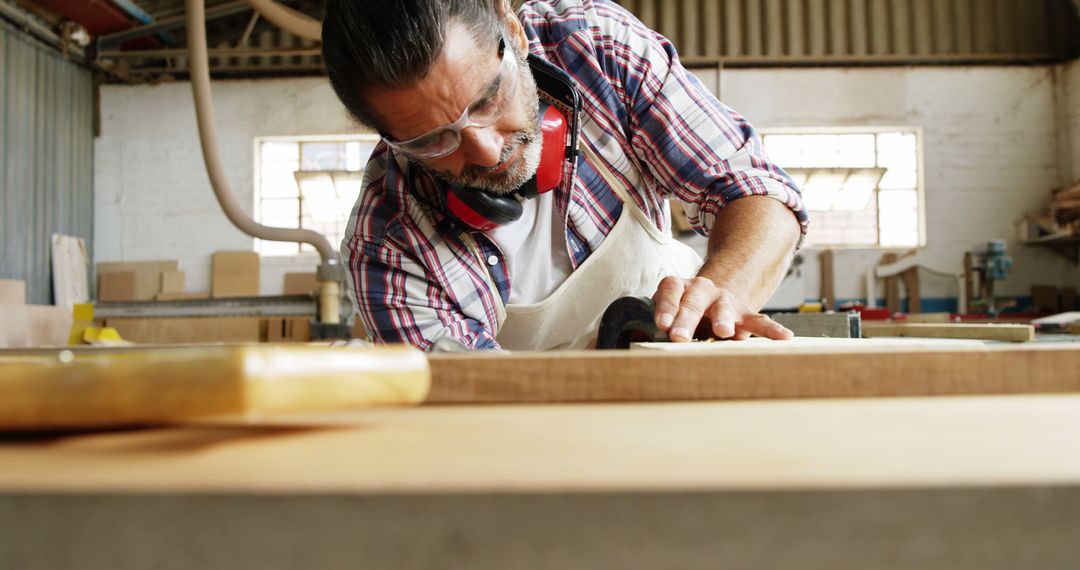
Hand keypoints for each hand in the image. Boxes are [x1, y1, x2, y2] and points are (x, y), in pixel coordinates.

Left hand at [652, 275, 793, 341]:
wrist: (720, 288)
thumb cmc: (687, 306)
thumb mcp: (671, 308)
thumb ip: (659, 323)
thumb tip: (642, 346)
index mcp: (681, 288)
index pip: (671, 291)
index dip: (666, 306)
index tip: (661, 324)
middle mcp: (703, 291)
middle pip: (693, 302)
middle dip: (686, 319)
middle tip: (678, 335)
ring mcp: (726, 301)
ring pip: (724, 308)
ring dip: (723, 319)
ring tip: (724, 331)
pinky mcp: (746, 314)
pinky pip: (760, 321)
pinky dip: (771, 330)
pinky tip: (785, 338)